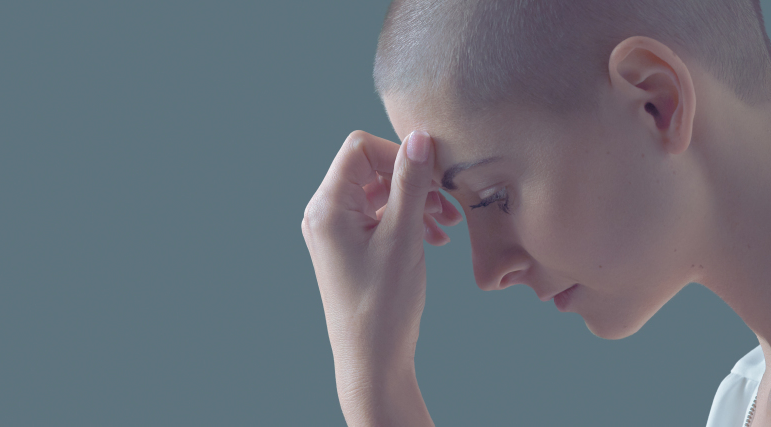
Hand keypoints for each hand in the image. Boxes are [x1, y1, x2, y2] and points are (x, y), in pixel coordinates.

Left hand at [301, 130, 460, 425]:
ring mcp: (334, 231)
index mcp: (327, 206)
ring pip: (378, 192)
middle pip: (369, 167)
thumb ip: (410, 182)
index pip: (360, 148)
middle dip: (411, 179)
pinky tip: (435, 238)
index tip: (432, 176)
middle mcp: (323, 213)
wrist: (372, 360)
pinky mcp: (348, 246)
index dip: (399, 154)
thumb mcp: (403, 236)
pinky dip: (406, 219)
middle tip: (447, 202)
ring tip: (447, 225)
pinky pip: (377, 216)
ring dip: (414, 200)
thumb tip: (419, 136)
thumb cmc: (384, 303)